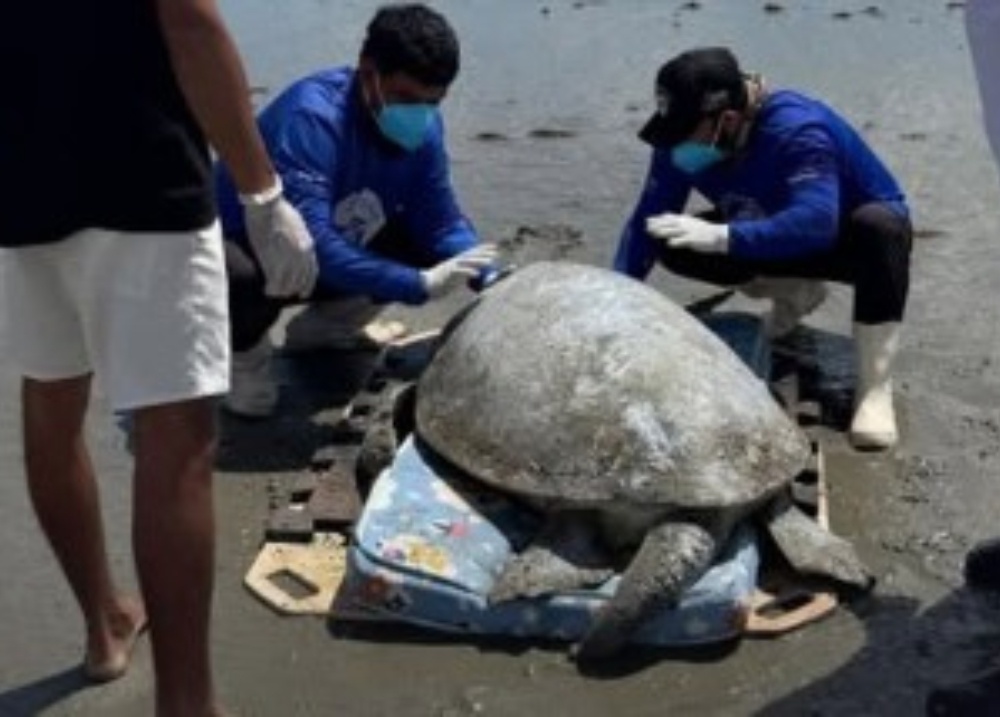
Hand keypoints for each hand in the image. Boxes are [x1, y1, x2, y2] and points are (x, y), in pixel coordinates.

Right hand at [242, 181, 318, 297]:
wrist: (267, 205)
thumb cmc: (279, 210)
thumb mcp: (298, 226)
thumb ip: (300, 240)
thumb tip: (296, 248)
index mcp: (309, 246)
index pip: (312, 273)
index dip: (307, 285)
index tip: (302, 293)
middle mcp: (302, 256)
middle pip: (300, 282)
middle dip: (292, 290)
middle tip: (282, 293)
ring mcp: (289, 260)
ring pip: (288, 286)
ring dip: (280, 291)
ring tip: (272, 291)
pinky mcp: (274, 262)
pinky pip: (275, 284)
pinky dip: (271, 289)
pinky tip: (265, 289)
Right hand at [421, 244, 498, 298]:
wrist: (424, 286)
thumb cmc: (439, 284)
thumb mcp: (454, 278)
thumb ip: (464, 275)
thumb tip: (474, 275)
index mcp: (456, 262)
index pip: (471, 253)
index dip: (482, 249)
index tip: (493, 247)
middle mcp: (454, 262)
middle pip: (470, 255)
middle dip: (483, 253)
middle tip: (496, 252)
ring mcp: (451, 267)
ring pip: (466, 262)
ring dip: (479, 260)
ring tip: (490, 261)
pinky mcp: (447, 275)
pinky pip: (459, 272)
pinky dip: (468, 272)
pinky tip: (477, 274)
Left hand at [645, 213, 729, 253]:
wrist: (719, 235)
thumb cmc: (703, 230)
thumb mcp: (690, 222)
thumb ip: (678, 220)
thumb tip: (665, 215)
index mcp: (684, 219)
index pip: (668, 217)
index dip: (658, 219)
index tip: (647, 220)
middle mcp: (685, 224)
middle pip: (668, 223)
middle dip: (657, 224)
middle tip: (646, 226)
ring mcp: (689, 231)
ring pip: (673, 230)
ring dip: (662, 231)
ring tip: (652, 233)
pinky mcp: (693, 240)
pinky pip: (682, 241)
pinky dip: (675, 242)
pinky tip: (668, 244)